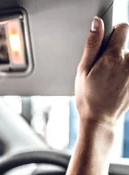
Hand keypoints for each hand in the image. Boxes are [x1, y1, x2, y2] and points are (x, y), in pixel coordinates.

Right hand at [65, 17, 128, 174]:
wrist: (100, 120)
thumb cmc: (88, 97)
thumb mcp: (83, 70)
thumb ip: (92, 44)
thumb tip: (97, 23)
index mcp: (114, 56)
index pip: (123, 28)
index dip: (114, 33)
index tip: (107, 43)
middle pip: (126, 46)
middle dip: (115, 53)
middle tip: (102, 70)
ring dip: (121, 65)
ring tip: (109, 80)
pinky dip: (125, 76)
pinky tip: (116, 86)